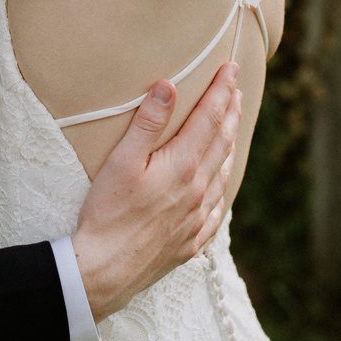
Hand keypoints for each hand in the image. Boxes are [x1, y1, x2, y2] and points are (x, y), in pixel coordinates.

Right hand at [71, 62, 241, 320]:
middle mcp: (197, 191)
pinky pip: (217, 209)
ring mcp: (197, 219)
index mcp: (182, 167)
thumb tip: (169, 86)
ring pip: (223, 174)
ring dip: (230, 145)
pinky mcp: (190, 242)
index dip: (221, 90)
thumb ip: (147, 123)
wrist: (104, 273)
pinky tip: (220, 185)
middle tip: (236, 89)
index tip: (230, 68)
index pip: (209, 118)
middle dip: (230, 112)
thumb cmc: (107, 215)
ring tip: (233, 127)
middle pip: (222, 142)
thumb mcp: (121, 162)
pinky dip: (222, 186)